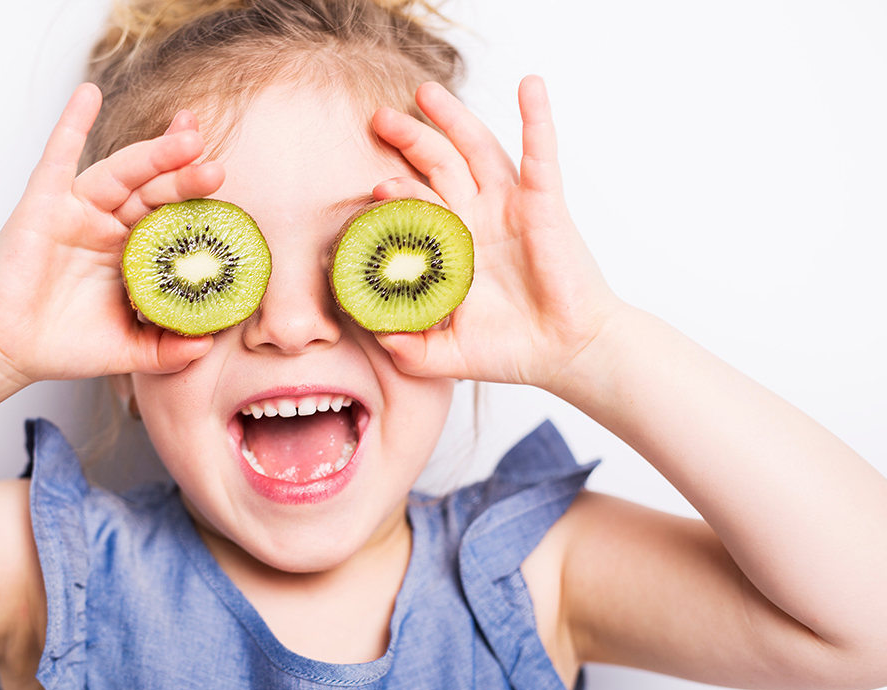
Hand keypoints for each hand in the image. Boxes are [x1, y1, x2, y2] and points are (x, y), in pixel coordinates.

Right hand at [0, 84, 223, 384]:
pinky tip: (89, 94)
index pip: (172, 217)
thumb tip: (206, 345)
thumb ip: (168, 349)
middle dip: (185, 175)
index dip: (197, 202)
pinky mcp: (43, 205)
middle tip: (215, 166)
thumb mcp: (129, 350)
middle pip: (154, 190)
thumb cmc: (63, 345)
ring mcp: (77, 211)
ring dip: (153, 153)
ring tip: (187, 138)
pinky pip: (58, 157)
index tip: (228, 190)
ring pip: (121, 173)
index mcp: (133, 252)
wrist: (8, 351)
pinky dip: (72, 124)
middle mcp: (109, 225)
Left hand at [370, 77, 621, 390]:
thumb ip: (408, 348)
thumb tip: (374, 337)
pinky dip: (537, 117)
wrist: (566, 355)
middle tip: (379, 118)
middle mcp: (479, 218)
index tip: (373, 186)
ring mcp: (511, 206)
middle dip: (410, 139)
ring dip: (453, 118)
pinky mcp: (544, 204)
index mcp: (453, 245)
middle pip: (439, 164)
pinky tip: (529, 85)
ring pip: (477, 149)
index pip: (416, 206)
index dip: (395, 193)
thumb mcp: (445, 353)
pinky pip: (540, 153)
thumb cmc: (512, 350)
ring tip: (425, 92)